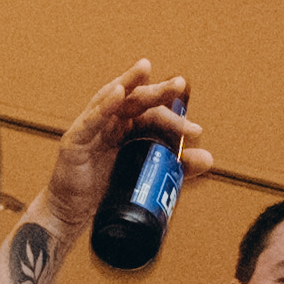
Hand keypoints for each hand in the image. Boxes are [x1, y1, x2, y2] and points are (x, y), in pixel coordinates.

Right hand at [39, 59, 203, 225]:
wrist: (74, 214)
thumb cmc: (106, 190)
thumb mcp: (146, 176)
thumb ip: (176, 166)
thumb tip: (209, 158)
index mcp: (127, 127)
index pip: (152, 114)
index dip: (174, 118)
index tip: (195, 130)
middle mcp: (110, 122)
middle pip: (135, 100)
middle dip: (157, 90)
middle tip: (179, 84)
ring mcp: (91, 128)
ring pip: (111, 99)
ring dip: (128, 82)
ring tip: (144, 69)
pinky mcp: (74, 140)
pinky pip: (90, 120)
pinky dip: (104, 106)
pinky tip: (118, 93)